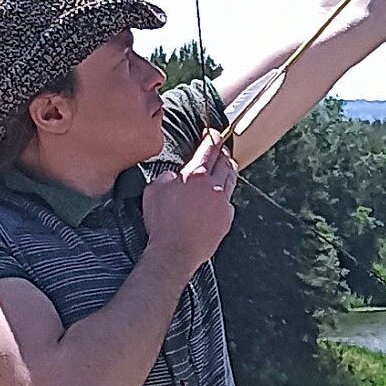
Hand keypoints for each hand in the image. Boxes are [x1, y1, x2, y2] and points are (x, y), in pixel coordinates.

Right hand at [142, 130, 237, 274]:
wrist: (175, 251)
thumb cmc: (162, 223)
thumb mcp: (153, 191)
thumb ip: (166, 177)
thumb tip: (174, 176)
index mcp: (195, 175)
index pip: (208, 149)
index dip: (211, 138)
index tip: (213, 133)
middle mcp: (213, 186)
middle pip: (224, 162)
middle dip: (223, 152)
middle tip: (222, 147)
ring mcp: (223, 203)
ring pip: (231, 179)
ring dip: (229, 169)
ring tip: (228, 165)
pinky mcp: (227, 219)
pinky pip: (229, 201)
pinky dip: (226, 194)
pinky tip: (222, 195)